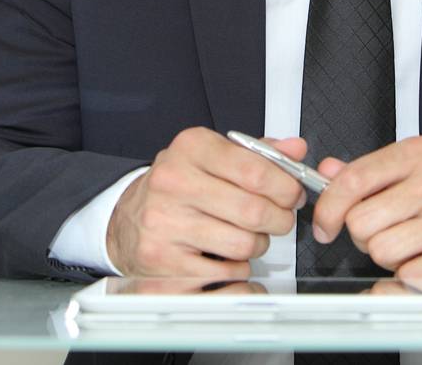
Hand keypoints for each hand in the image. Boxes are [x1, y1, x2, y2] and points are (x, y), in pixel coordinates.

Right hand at [105, 127, 306, 278]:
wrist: (126, 219)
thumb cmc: (178, 187)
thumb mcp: (213, 157)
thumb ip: (259, 153)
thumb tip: (295, 149)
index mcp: (190, 148)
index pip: (255, 170)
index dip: (286, 187)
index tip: (293, 195)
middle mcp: (172, 182)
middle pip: (253, 211)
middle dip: (279, 219)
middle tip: (279, 219)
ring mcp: (163, 223)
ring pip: (243, 245)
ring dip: (257, 245)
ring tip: (248, 236)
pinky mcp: (161, 260)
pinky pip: (225, 272)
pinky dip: (237, 268)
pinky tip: (226, 255)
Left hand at [311, 135, 421, 289]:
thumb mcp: (418, 172)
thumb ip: (369, 173)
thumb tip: (326, 171)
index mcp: (418, 154)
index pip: (353, 179)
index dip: (329, 208)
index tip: (326, 225)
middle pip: (362, 221)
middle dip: (365, 238)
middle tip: (386, 236)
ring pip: (382, 250)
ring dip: (389, 259)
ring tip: (411, 249)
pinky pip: (410, 274)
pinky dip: (408, 278)